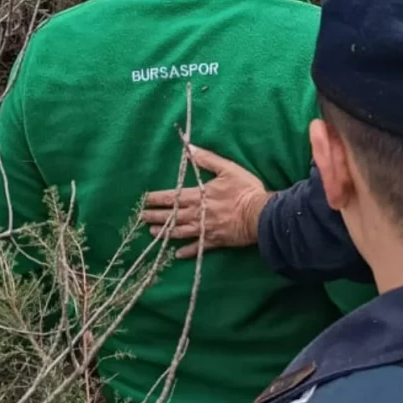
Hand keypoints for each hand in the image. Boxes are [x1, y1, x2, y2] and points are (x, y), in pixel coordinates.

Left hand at [141, 146, 270, 258]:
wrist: (260, 215)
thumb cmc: (245, 190)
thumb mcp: (227, 168)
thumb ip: (207, 159)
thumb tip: (188, 147)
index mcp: (198, 196)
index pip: (171, 197)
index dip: (156, 199)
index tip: (144, 200)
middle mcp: (197, 214)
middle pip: (171, 216)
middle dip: (155, 216)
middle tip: (142, 218)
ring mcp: (205, 229)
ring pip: (180, 232)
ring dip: (165, 232)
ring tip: (153, 233)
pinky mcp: (214, 241)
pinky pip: (197, 247)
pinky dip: (187, 251)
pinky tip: (177, 254)